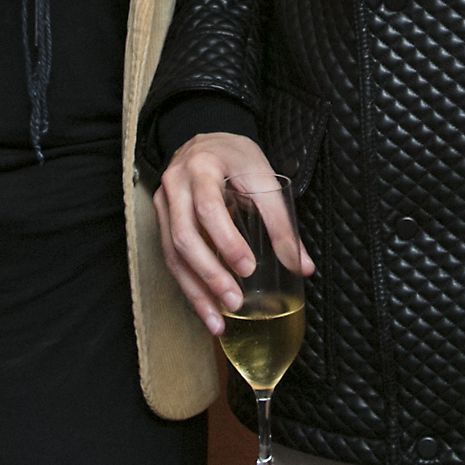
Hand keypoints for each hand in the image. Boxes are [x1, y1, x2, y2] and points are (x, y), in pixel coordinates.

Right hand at [151, 133, 309, 333]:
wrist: (206, 142)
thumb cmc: (236, 158)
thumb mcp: (263, 177)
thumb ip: (281, 222)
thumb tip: (302, 266)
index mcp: (202, 168)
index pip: (209, 208)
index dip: (227, 241)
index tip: (249, 267)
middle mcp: (175, 185)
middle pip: (184, 235)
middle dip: (209, 273)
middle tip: (235, 301)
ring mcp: (164, 204)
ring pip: (172, 253)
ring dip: (195, 291)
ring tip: (218, 322)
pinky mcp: (162, 221)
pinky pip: (170, 259)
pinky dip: (189, 287)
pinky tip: (205, 309)